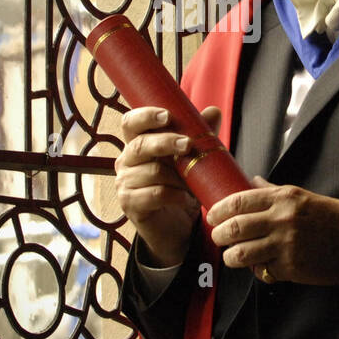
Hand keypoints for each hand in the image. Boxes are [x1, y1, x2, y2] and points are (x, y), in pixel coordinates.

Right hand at [114, 105, 222, 267]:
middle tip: (188, 145)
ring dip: (177, 177)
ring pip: (152, 171)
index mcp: (137, 144)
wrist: (177, 226)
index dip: (146, 116)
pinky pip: (155, 193)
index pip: (131, 123)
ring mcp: (124, 183)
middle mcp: (126, 160)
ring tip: (191, 184)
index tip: (168, 116)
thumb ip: (201, 135)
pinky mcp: (129, 203)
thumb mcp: (192, 160)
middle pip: (141, 144)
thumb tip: (213, 112)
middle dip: (166, 142)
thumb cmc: (181, 187)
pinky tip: (185, 199)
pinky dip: (175, 195)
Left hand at [205, 176, 338, 285]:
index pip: (239, 201)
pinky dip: (257, 271)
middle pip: (235, 228)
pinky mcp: (291, 267)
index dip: (219, 210)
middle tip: (218, 237)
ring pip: (241, 254)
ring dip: (231, 257)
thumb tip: (251, 181)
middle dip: (219, 235)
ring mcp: (286, 244)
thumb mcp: (301, 196)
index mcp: (283, 198)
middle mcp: (282, 219)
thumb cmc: (330, 217)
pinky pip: (262, 271)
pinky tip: (260, 268)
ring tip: (231, 256)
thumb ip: (272, 191)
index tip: (212, 216)